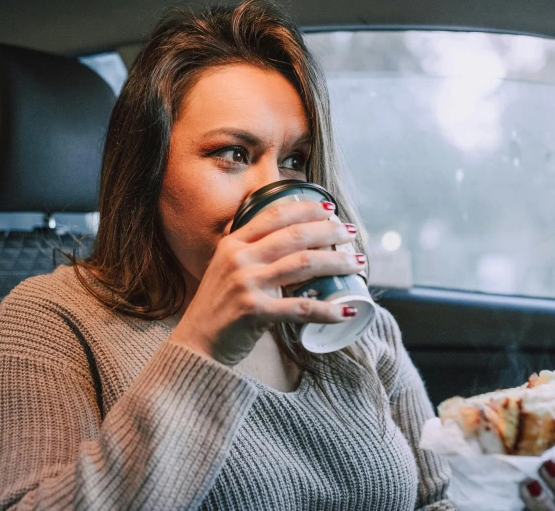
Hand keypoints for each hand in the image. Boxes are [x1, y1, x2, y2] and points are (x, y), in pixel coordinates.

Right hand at [168, 200, 365, 365]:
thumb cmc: (219, 307)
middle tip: (352, 233)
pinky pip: (300, 308)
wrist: (197, 344)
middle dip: (330, 232)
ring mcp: (246, 283)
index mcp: (234, 243)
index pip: (275, 215)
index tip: (331, 209)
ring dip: (336, 263)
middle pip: (295, 236)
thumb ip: (252, 254)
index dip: (306, 209)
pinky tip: (346, 311)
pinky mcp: (254, 311)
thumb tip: (295, 244)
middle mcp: (239, 258)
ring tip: (357, 263)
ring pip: (303, 264)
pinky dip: (327, 310)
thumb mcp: (228, 269)